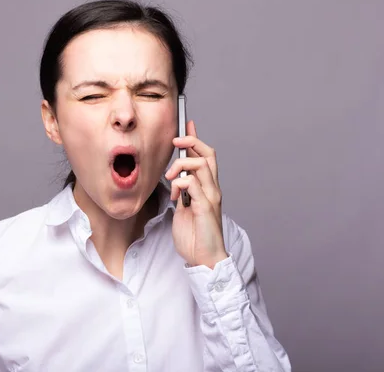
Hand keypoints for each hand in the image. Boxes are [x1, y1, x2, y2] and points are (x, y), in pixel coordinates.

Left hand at [164, 120, 227, 267]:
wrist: (204, 259)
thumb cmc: (195, 236)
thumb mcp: (185, 208)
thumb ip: (183, 192)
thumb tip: (175, 179)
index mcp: (208, 188)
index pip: (206, 156)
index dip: (196, 139)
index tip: (187, 125)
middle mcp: (213, 189)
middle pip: (208, 153)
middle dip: (191, 142)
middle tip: (176, 142)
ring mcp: (211, 197)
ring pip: (199, 165)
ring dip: (180, 166)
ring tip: (170, 179)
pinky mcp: (205, 207)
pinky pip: (191, 184)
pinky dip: (179, 183)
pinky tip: (175, 197)